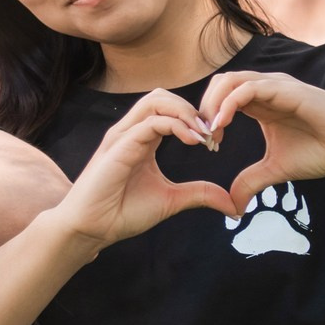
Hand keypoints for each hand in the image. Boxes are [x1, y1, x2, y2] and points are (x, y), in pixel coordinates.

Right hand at [54, 89, 234, 246]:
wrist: (92, 229)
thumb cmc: (122, 212)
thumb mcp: (171, 200)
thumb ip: (199, 194)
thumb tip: (232, 203)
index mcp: (142, 139)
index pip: (168, 109)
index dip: (195, 119)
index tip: (214, 143)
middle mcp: (131, 132)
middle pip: (162, 96)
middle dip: (191, 109)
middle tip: (211, 135)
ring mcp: (123, 136)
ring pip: (155, 101)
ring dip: (184, 112)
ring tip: (203, 134)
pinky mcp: (119, 146)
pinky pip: (149, 123)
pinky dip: (175, 126)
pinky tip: (193, 141)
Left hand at [198, 70, 324, 204]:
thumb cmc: (324, 151)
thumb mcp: (277, 169)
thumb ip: (251, 181)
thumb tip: (232, 206)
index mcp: (261, 103)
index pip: (220, 97)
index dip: (206, 118)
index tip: (207, 145)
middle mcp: (265, 88)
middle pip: (218, 84)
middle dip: (202, 109)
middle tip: (203, 139)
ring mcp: (276, 86)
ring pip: (229, 81)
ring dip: (211, 105)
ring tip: (211, 134)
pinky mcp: (287, 90)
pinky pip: (247, 89)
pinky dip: (228, 105)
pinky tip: (222, 126)